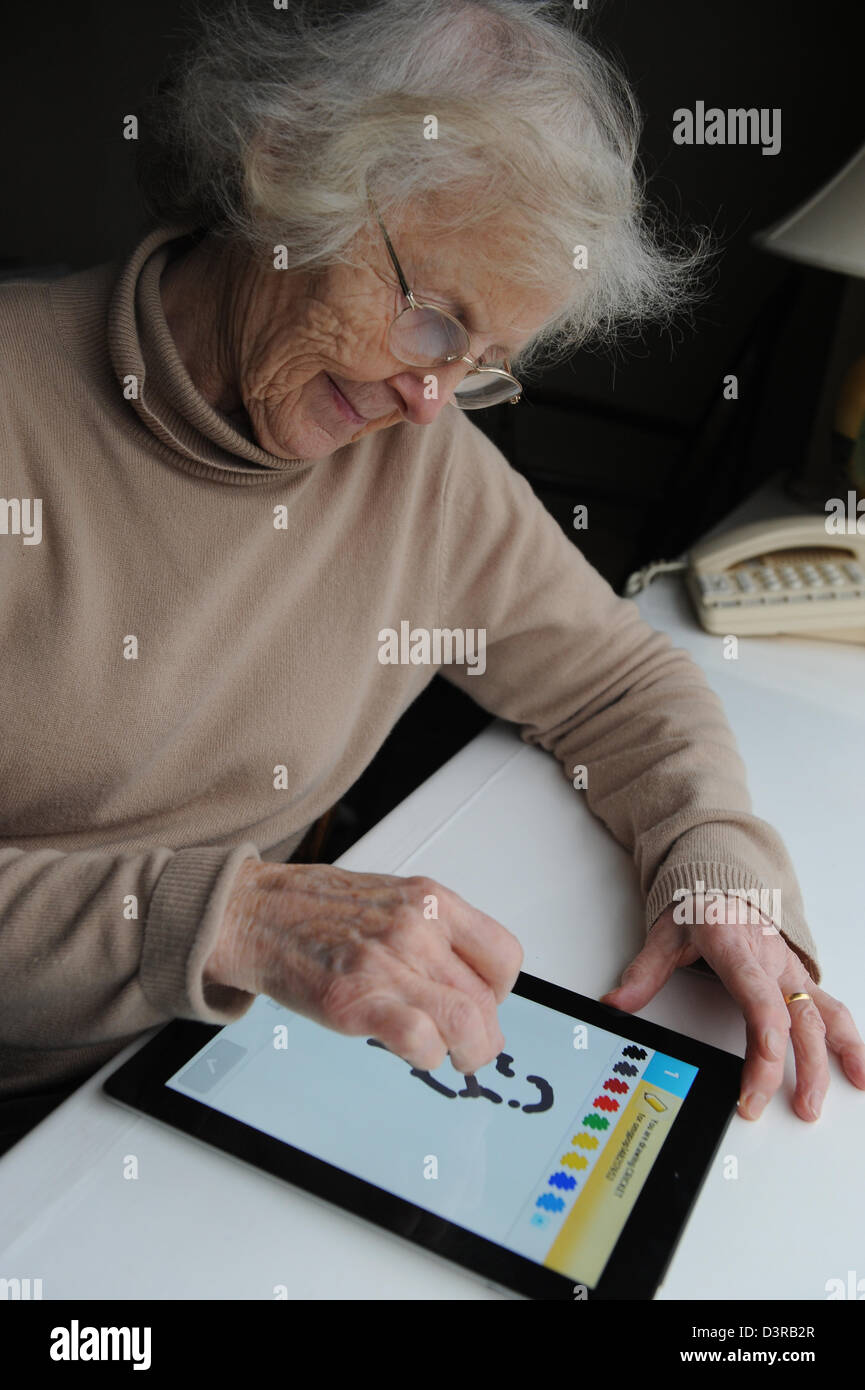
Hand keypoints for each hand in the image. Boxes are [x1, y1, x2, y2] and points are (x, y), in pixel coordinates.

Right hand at [204, 861, 522, 1074]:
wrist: (256, 913)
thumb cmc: (318, 909)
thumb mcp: (393, 899)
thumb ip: (434, 933)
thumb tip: (472, 983)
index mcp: (431, 900)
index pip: (504, 956)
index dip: (500, 992)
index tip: (487, 1003)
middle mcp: (417, 928)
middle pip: (487, 999)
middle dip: (485, 1034)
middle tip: (471, 1046)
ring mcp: (387, 964)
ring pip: (466, 1024)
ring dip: (468, 1054)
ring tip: (454, 1058)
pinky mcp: (356, 1000)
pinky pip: (420, 1039)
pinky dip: (428, 1056)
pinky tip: (415, 1053)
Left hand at [600, 894, 864, 1121]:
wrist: (724, 882)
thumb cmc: (699, 909)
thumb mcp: (665, 934)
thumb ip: (643, 973)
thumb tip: (616, 1004)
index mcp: (734, 946)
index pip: (756, 994)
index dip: (765, 1034)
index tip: (765, 1069)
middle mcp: (769, 959)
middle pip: (792, 1017)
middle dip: (795, 1067)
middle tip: (787, 1107)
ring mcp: (788, 970)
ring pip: (820, 1015)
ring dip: (830, 1060)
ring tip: (824, 1100)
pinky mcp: (799, 978)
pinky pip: (830, 1009)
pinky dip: (849, 1041)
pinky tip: (859, 1071)